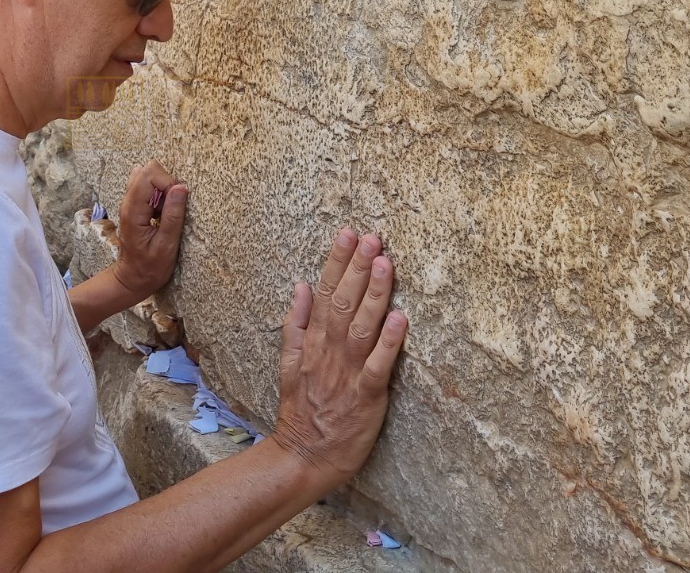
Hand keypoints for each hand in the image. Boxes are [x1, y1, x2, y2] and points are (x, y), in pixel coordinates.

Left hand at [113, 160, 188, 301]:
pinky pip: (150, 188)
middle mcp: (128, 201)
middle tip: (171, 209)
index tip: (176, 204)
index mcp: (133, 210)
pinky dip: (161, 196)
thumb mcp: (166, 245)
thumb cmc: (150, 267)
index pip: (149, 174)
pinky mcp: (136, 205)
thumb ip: (173, 215)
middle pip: (148, 170)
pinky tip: (162, 214)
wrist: (132, 278)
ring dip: (164, 191)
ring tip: (165, 213)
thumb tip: (181, 187)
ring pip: (149, 177)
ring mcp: (131, 202)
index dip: (168, 183)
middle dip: (166, 184)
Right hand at [270, 229, 407, 485]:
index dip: (338, 262)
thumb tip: (300, 285)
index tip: (349, 233)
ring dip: (374, 295)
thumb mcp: (289, 364)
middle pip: (344, 302)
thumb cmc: (302, 411)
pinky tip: (401, 319)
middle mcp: (329, 352)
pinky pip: (378, 365)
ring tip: (386, 264)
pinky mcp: (366, 396)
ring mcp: (348, 373)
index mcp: (313, 343)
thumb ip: (295, 325)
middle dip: (358, 268)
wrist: (304, 456)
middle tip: (372, 238)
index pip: (325, 292)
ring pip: (361, 327)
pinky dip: (388, 342)